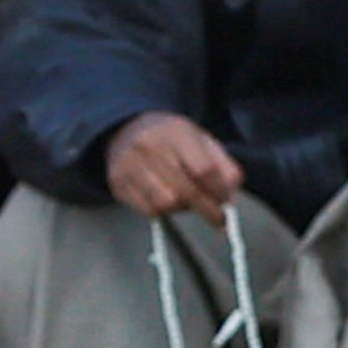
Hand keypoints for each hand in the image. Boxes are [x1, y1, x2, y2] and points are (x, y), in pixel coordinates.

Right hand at [105, 112, 242, 223]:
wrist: (128, 128)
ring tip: (188, 202)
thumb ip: (224, 166)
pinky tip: (168, 200)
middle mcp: (149, 147)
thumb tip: (229, 198)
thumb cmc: (172, 139)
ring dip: (183, 209)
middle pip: (186, 190)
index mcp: (176, 132)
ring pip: (166, 204)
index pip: (204, 170)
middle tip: (219, 220)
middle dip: (208, 210)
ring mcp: (129, 165)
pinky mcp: (118, 183)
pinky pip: (148, 210)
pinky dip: (164, 211)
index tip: (226, 202)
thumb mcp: (203, 140)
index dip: (219, 191)